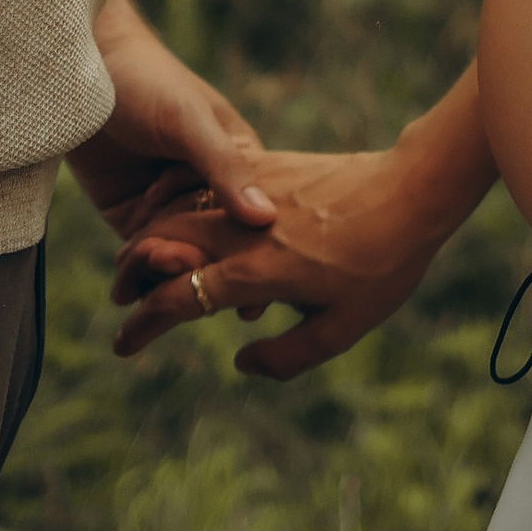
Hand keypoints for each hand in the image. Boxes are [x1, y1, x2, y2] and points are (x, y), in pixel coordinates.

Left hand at [65, 0, 278, 243]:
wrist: (80, 70)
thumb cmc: (146, 80)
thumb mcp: (188, 120)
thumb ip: (224, 166)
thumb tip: (265, 218)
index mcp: (242, 164)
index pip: (255, 219)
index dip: (244, 245)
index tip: (228, 260)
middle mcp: (210, 190)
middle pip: (218, 245)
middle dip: (200, 258)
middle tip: (176, 259)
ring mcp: (171, 207)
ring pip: (180, 255)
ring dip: (168, 265)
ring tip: (151, 259)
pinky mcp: (133, 219)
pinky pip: (144, 255)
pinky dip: (140, 266)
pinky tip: (132, 267)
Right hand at [108, 143, 459, 380]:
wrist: (411, 189)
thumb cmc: (383, 264)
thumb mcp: (342, 328)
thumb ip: (287, 356)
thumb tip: (241, 363)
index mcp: (257, 272)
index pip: (178, 300)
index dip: (143, 327)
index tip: (123, 346)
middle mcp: (244, 229)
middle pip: (160, 245)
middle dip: (130, 275)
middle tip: (120, 300)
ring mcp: (252, 193)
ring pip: (177, 211)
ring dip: (148, 239)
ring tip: (139, 265)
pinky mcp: (265, 167)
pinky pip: (205, 186)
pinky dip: (178, 205)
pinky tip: (180, 223)